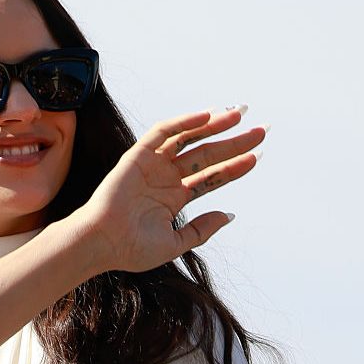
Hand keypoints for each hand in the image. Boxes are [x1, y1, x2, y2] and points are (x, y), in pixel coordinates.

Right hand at [71, 107, 266, 273]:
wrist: (103, 243)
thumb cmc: (132, 249)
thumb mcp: (176, 243)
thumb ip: (202, 229)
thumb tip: (229, 215)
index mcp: (175, 197)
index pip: (213, 176)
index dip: (236, 166)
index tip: (259, 155)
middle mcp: (167, 177)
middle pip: (207, 154)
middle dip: (234, 141)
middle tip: (261, 130)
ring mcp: (153, 165)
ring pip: (189, 139)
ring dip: (214, 126)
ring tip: (239, 115)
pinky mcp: (138, 155)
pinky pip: (162, 132)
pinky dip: (183, 122)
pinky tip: (206, 116)